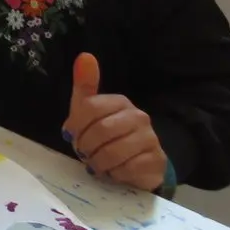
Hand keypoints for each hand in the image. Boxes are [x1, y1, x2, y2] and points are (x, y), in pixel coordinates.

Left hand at [63, 53, 168, 191]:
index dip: (75, 126)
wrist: (138, 161)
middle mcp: (139, 117)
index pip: (89, 107)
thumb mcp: (89, 110)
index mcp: (120, 102)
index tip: (73, 135)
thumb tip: (85, 55)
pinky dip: (114, 173)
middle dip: (85, 146)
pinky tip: (115, 170)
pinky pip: (126, 169)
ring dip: (98, 162)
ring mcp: (150, 139)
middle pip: (100, 131)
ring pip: (112, 153)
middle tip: (85, 152)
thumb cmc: (108, 133)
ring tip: (97, 163)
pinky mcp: (156, 161)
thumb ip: (85, 85)